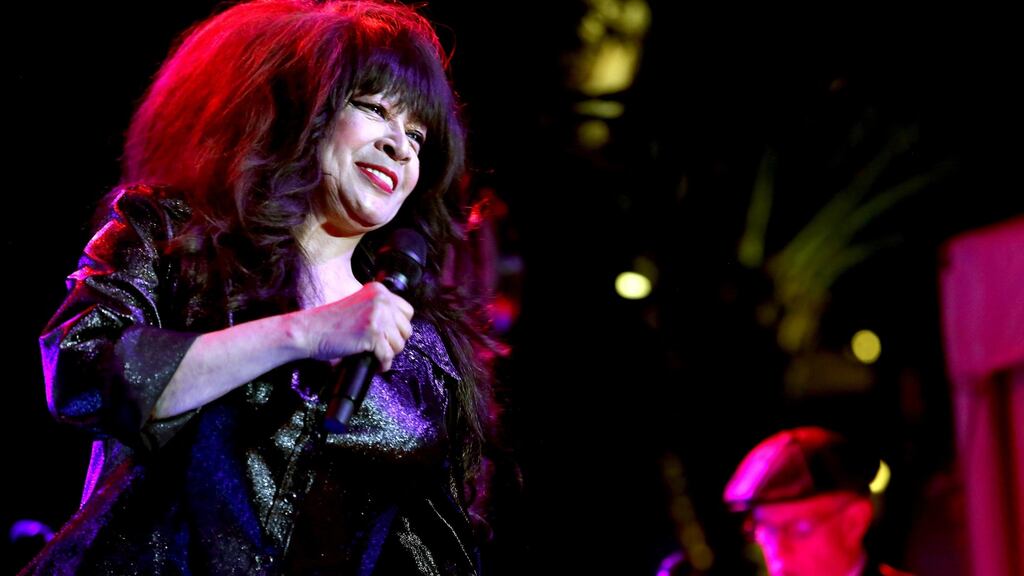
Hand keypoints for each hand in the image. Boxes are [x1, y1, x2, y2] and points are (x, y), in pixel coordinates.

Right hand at [294, 282, 413, 371]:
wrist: (309, 330)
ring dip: (389, 353)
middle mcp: (381, 300)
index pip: (407, 311)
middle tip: (382, 348)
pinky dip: (383, 364)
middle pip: (406, 328)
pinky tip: (376, 364)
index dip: (398, 327)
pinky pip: (388, 355)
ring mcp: (378, 316)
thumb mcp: (358, 305)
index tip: (389, 335)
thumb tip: (397, 327)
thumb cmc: (328, 322)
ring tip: (377, 356)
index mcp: (378, 291)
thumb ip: (377, 309)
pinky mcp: (373, 333)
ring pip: (399, 344)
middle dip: (395, 341)